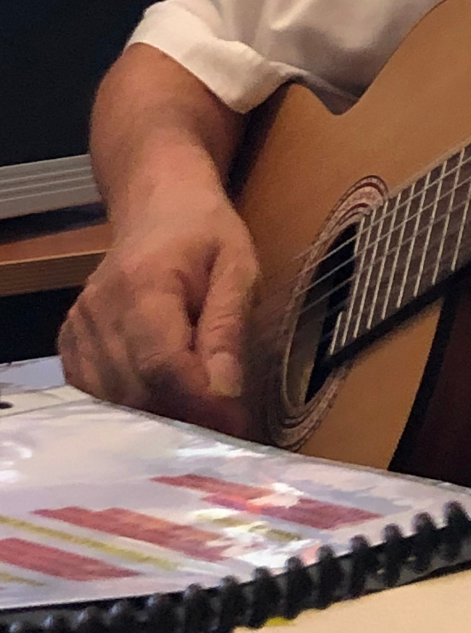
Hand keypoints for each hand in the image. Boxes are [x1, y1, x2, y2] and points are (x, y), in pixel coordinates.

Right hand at [60, 182, 259, 437]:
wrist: (158, 207)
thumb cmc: (206, 235)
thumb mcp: (239, 268)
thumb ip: (228, 328)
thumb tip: (225, 394)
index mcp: (143, 284)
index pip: (160, 364)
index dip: (197, 404)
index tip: (234, 425)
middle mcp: (98, 311)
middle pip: (134, 391)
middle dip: (183, 416)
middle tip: (224, 423)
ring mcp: (77, 329)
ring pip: (114, 402)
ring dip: (158, 417)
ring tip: (198, 410)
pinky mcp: (69, 344)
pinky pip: (96, 395)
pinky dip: (130, 407)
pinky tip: (161, 397)